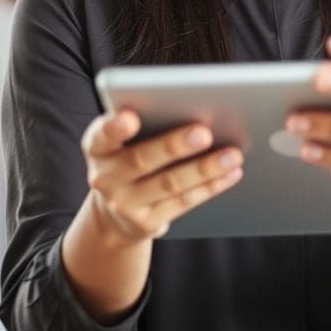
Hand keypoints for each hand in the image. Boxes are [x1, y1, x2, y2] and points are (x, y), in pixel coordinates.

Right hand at [79, 110, 243, 242]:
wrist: (114, 213)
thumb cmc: (128, 158)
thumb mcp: (122, 142)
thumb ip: (146, 123)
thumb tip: (193, 107)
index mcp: (97, 149)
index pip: (101, 136)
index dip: (114, 127)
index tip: (130, 116)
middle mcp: (105, 178)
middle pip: (141, 160)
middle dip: (174, 146)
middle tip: (204, 132)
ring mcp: (125, 205)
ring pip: (169, 184)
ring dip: (204, 169)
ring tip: (232, 154)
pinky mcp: (146, 223)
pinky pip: (184, 202)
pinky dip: (210, 187)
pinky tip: (231, 173)